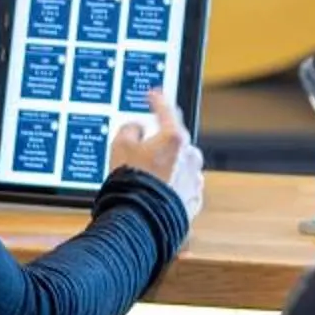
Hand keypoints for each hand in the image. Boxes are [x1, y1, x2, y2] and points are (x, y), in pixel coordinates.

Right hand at [109, 91, 204, 220]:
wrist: (141, 220)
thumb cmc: (131, 183)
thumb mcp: (120, 146)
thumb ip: (130, 130)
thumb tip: (137, 129)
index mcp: (174, 138)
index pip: (166, 111)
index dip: (157, 100)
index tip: (154, 94)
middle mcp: (189, 156)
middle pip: (176, 141)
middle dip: (162, 144)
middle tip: (142, 153)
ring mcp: (194, 179)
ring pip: (181, 165)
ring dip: (168, 167)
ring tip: (148, 179)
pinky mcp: (194, 200)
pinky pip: (183, 187)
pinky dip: (173, 187)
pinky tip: (157, 193)